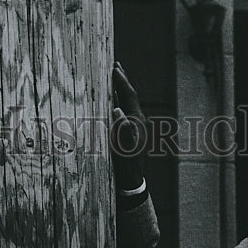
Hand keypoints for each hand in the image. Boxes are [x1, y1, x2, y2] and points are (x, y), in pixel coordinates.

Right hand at [111, 61, 145, 191]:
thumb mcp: (123, 151)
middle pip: (130, 96)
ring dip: (118, 90)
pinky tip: (109, 100)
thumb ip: (122, 131)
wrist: (130, 183)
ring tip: (112, 77)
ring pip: (126, 103)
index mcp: (138, 122)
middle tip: (115, 64)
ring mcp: (133, 127)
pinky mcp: (128, 133)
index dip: (122, 81)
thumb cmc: (126, 168)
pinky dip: (115, 101)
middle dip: (122, 81)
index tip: (114, 67)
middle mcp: (137, 122)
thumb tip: (118, 110)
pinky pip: (122, 112)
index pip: (130, 96)